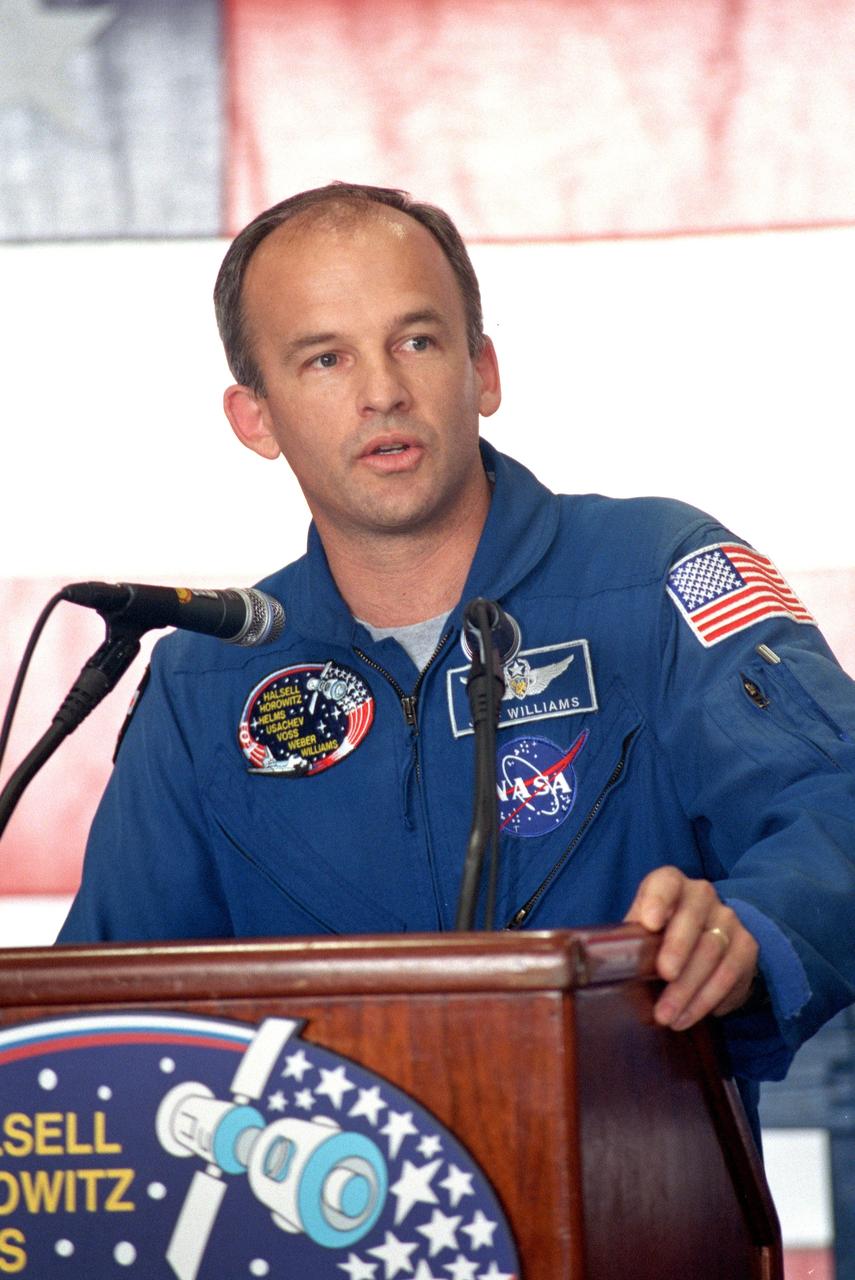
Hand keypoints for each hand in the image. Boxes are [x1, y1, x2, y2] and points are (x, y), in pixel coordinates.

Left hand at [623, 866, 758, 1030]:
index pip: (665, 883)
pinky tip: (691, 1016)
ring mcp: (727, 919)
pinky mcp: (746, 946)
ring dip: (690, 988)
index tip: (649, 923)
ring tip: (668, 1016)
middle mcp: (702, 895)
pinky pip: (731, 973)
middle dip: (678, 948)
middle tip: (664, 976)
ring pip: (712, 950)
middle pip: (692, 917)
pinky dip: (710, 998)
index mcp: (670, 884)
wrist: (708, 939)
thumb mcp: (642, 931)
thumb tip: (596, 962)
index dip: (658, 900)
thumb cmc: (661, 936)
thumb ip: (628, 939)